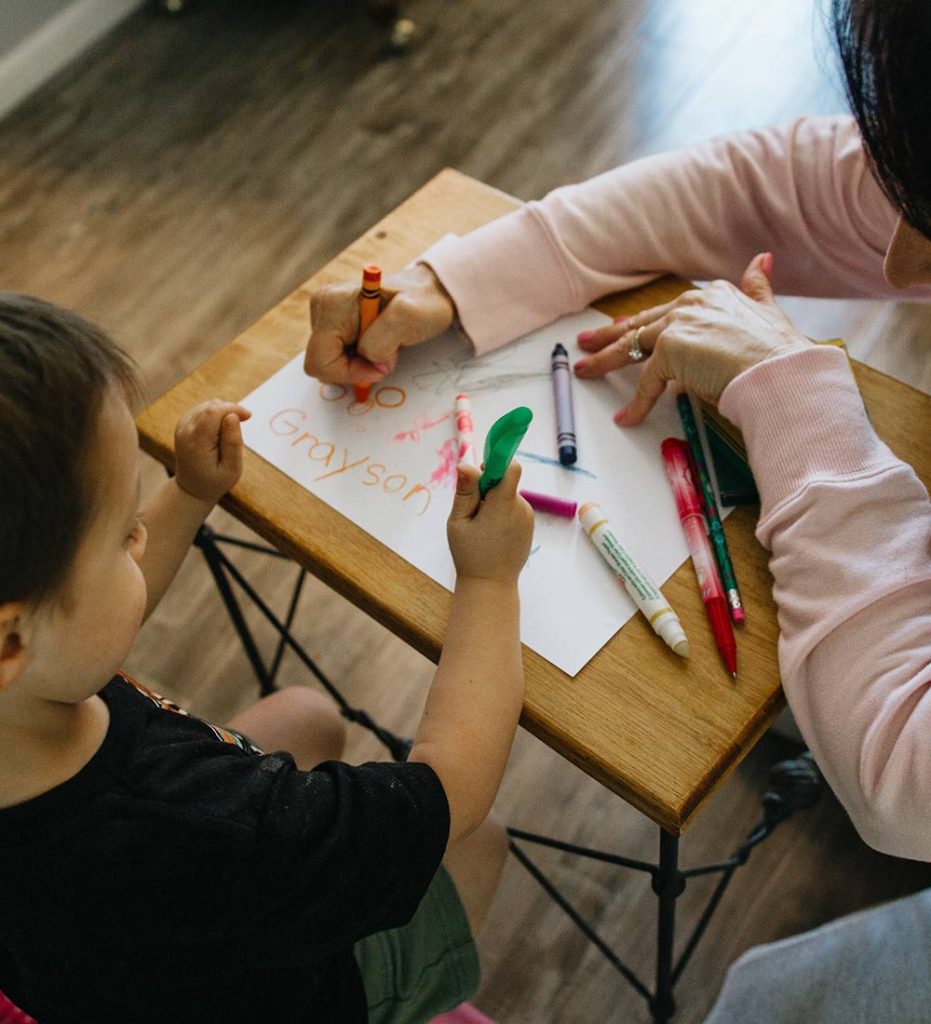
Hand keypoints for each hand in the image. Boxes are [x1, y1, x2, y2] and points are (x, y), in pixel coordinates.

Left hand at [174, 400, 251, 502]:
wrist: (192, 488)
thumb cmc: (215, 480)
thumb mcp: (232, 468)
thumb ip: (233, 442)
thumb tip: (232, 416)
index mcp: (196, 443)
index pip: (213, 412)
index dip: (233, 408)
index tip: (248, 417)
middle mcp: (185, 431)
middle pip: (211, 406)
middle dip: (230, 411)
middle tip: (240, 429)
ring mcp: (182, 425)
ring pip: (208, 405)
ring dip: (224, 414)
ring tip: (228, 435)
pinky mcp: (184, 423)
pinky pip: (204, 409)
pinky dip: (217, 415)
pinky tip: (220, 432)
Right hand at [303, 264, 455, 384]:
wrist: (429, 293)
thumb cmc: (423, 303)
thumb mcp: (409, 318)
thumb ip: (382, 342)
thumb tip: (369, 363)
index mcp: (332, 303)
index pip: (321, 361)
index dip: (350, 373)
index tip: (380, 366)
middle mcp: (322, 306)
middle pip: (321, 364)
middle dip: (354, 368)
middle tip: (385, 355)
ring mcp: (325, 315)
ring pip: (329, 363)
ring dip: (358, 364)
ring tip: (384, 345)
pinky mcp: (332, 325)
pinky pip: (336, 357)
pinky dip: (357, 360)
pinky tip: (376, 344)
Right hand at [446, 463, 533, 584]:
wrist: (491, 584)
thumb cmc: (470, 554)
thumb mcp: (458, 522)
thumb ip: (465, 492)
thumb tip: (466, 464)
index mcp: (503, 505)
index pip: (511, 468)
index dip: (496, 463)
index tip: (481, 471)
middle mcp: (521, 508)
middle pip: (506, 481)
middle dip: (488, 487)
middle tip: (472, 509)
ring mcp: (527, 517)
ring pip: (508, 495)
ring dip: (494, 501)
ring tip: (481, 526)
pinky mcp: (528, 525)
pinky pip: (514, 508)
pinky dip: (501, 512)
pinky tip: (491, 532)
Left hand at [573, 253, 813, 424]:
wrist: (780, 372)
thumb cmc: (780, 353)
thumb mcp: (769, 311)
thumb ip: (759, 287)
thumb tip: (762, 260)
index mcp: (712, 295)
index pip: (666, 311)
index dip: (642, 322)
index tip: (624, 327)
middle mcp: (691, 303)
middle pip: (640, 324)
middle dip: (609, 335)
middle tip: (586, 342)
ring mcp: (678, 325)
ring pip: (631, 346)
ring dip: (604, 360)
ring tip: (584, 371)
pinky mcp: (670, 351)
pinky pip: (646, 382)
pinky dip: (636, 404)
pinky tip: (627, 417)